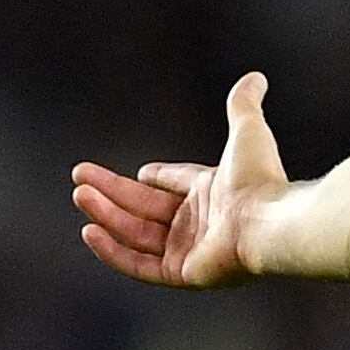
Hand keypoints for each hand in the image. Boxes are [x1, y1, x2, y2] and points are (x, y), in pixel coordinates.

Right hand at [72, 72, 287, 286]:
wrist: (269, 221)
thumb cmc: (261, 178)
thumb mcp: (247, 131)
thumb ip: (243, 104)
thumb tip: (255, 76)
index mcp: (213, 191)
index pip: (176, 183)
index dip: (156, 177)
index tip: (138, 171)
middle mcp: (200, 222)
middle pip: (145, 205)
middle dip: (111, 190)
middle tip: (80, 175)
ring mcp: (189, 249)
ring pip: (135, 232)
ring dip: (106, 213)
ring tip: (80, 194)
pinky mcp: (180, 273)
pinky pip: (137, 263)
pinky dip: (112, 249)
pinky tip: (90, 230)